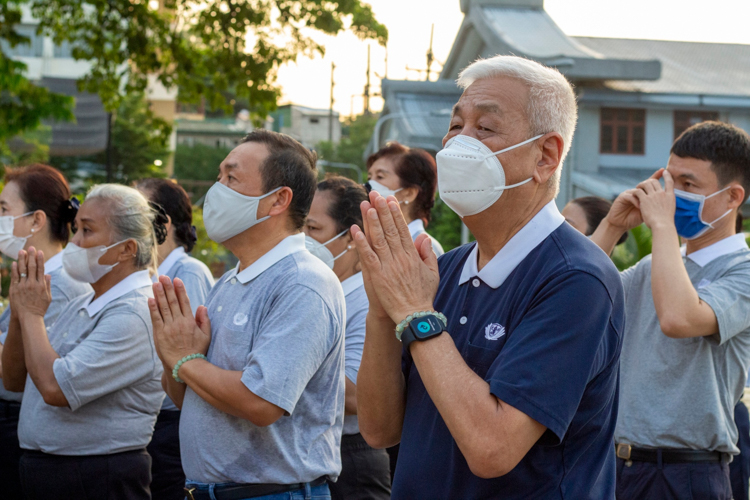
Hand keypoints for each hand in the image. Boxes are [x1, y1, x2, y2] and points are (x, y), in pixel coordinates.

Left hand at [10, 247, 50, 319]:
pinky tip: (14, 263)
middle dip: (31, 256)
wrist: (29, 318)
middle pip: (32, 267)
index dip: (40, 259)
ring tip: (21, 251)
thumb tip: (48, 275)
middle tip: (31, 247)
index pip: (41, 269)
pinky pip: (14, 277)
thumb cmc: (40, 308)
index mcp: (41, 285)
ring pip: (22, 270)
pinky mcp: (15, 290)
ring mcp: (23, 286)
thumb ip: (47, 285)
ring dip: (22, 260)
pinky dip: (14, 269)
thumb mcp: (48, 297)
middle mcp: (32, 284)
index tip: (39, 252)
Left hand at [148, 276, 210, 369]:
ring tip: (156, 283)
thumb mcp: (206, 335)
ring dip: (159, 294)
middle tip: (163, 276)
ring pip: (163, 307)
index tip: (177, 280)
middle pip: (172, 301)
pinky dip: (153, 308)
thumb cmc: (197, 351)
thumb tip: (202, 306)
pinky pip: (155, 318)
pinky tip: (150, 299)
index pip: (184, 301)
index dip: (180, 290)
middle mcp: (179, 322)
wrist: (186, 366)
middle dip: (168, 287)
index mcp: (190, 321)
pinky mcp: (160, 334)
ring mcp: (169, 327)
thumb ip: (204, 320)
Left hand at [352, 191, 439, 325]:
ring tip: (367, 205)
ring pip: (379, 239)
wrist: (415, 316)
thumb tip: (423, 236)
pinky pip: (369, 256)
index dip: (395, 214)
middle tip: (376, 194)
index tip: (390, 200)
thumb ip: (428, 253)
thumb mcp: (432, 273)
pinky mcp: (378, 276)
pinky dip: (362, 242)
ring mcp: (389, 266)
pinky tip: (356, 230)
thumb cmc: (423, 296)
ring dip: (372, 221)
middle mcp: (401, 257)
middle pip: (390, 229)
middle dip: (383, 210)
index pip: (402, 229)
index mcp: (413, 256)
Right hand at [606, 171, 667, 231]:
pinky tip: (640, 207)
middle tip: (655, 190)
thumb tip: (665, 200)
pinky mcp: (621, 197)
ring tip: (648, 203)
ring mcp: (628, 194)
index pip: (650, 183)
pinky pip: (630, 196)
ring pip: (638, 190)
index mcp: (642, 194)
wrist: (620, 224)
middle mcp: (635, 192)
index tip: (663, 169)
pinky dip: (636, 201)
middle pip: (644, 183)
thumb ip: (652, 205)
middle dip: (649, 185)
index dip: (656, 176)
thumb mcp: (646, 212)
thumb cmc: (633, 219)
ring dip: (643, 196)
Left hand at [633, 169, 675, 230]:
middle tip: (644, 184)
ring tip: (638, 187)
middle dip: (649, 181)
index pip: (670, 182)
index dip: (667, 175)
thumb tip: (665, 205)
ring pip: (646, 184)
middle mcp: (662, 194)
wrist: (663, 225)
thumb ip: (667, 204)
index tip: (665, 171)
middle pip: (655, 182)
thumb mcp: (671, 211)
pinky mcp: (645, 199)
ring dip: (641, 184)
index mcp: (670, 196)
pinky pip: (638, 191)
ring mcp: (654, 196)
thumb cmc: (666, 222)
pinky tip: (634, 193)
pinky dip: (635, 190)